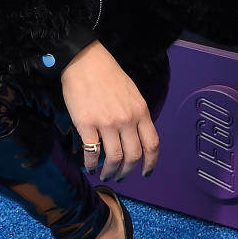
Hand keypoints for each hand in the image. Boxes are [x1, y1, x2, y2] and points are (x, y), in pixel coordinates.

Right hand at [61, 41, 159, 180]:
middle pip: (133, 156)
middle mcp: (127, 120)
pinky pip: (92, 152)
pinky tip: (89, 166)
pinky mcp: (87, 125)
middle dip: (127, 171)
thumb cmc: (108, 75)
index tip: (146, 173)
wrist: (85, 62)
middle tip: (120, 176)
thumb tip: (135, 137)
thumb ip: (136, 114)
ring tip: (104, 174)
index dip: (150, 163)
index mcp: (141, 111)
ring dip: (110, 171)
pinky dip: (91, 164)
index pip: (152, 144)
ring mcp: (107, 123)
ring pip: (114, 159)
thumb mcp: (132, 93)